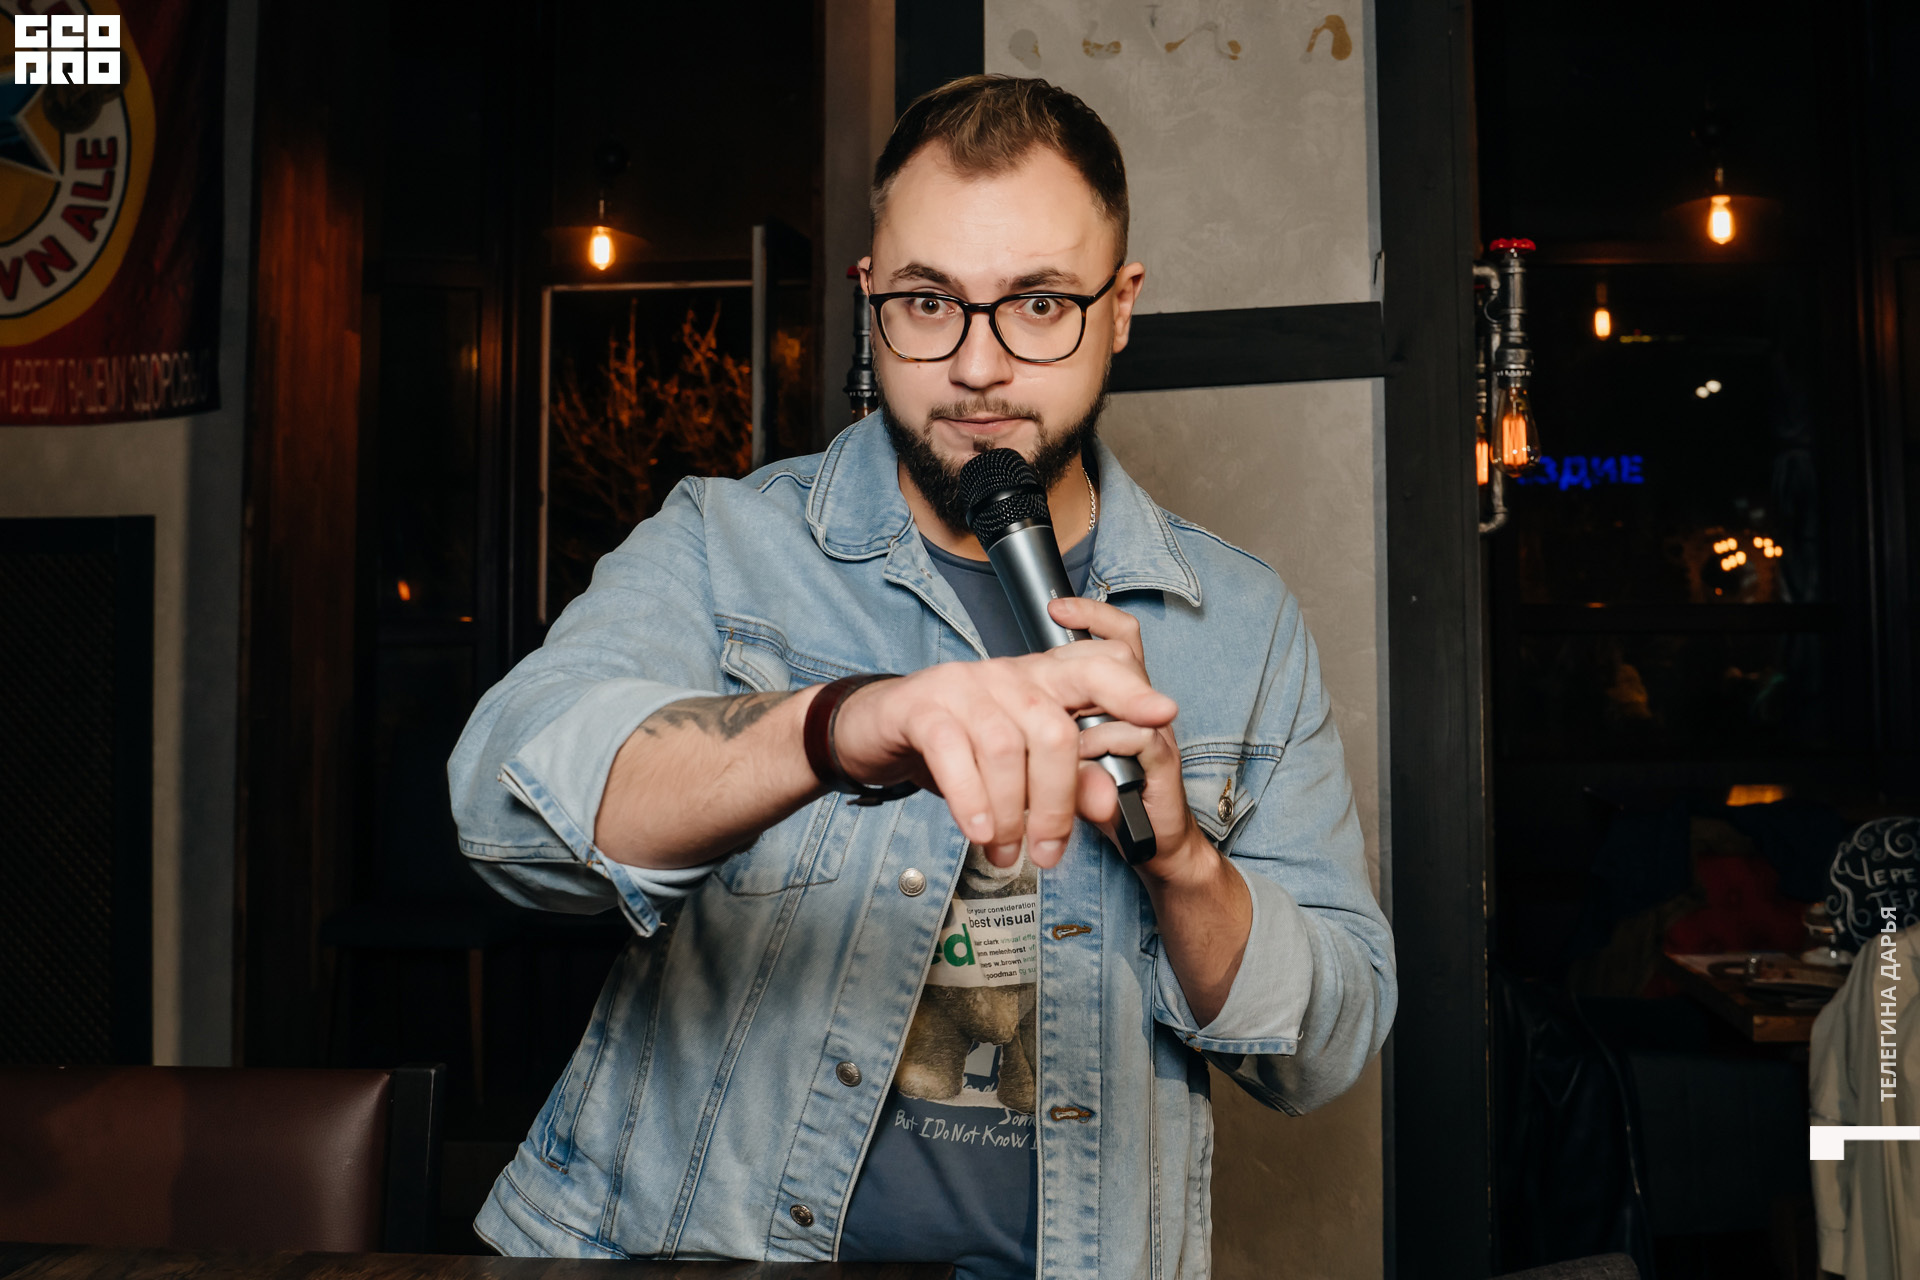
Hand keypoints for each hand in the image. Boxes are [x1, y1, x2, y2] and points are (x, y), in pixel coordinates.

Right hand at [828, 633, 1177, 868]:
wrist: (872, 731)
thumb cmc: (952, 746)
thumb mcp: (1016, 766)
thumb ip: (1068, 780)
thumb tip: (1110, 803)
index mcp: (1038, 680)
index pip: (1095, 667)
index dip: (1130, 691)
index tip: (1163, 715)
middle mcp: (1005, 675)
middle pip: (1054, 730)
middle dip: (1058, 803)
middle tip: (1048, 853)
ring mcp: (962, 687)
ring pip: (1006, 748)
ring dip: (1011, 814)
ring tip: (1005, 853)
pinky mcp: (922, 707)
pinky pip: (954, 753)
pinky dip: (972, 799)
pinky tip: (979, 832)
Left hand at [1045, 598, 1210, 881]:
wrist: (1148, 845)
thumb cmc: (1103, 799)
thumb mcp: (1061, 767)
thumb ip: (1041, 745)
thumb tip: (1006, 736)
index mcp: (1114, 701)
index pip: (1114, 640)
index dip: (1091, 618)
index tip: (1057, 608)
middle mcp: (1138, 708)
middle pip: (1121, 653)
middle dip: (1095, 634)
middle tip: (1061, 622)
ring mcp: (1153, 732)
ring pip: (1129, 688)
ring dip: (1090, 698)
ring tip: (1064, 722)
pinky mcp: (1162, 763)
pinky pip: (1137, 737)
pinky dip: (1105, 741)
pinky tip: (1084, 752)